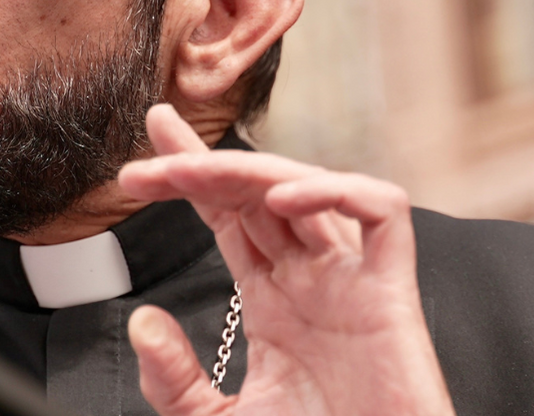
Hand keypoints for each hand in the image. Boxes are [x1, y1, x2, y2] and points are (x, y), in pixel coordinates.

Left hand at [117, 105, 454, 415]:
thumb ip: (174, 379)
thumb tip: (140, 321)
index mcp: (274, 303)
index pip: (228, 216)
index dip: (189, 178)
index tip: (140, 158)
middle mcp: (312, 282)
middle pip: (258, 194)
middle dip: (204, 163)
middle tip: (150, 152)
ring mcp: (353, 284)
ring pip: (311, 188)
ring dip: (251, 169)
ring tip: (195, 173)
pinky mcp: (393, 296)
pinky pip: (382, 214)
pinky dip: (338, 192)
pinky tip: (285, 199)